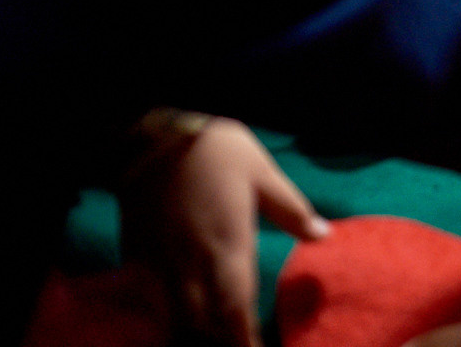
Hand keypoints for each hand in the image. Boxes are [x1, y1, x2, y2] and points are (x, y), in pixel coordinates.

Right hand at [118, 118, 326, 346]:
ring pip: (176, 323)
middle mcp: (194, 265)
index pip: (237, 313)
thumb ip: (291, 210)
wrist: (153, 135)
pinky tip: (176, 330)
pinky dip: (166, 323)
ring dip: (194, 340)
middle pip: (205, 329)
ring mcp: (162, 267)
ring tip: (211, 346)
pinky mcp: (137, 261)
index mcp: (229, 247)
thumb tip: (322, 234)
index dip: (246, 342)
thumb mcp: (262, 173)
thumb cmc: (216, 151)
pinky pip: (152, 305)